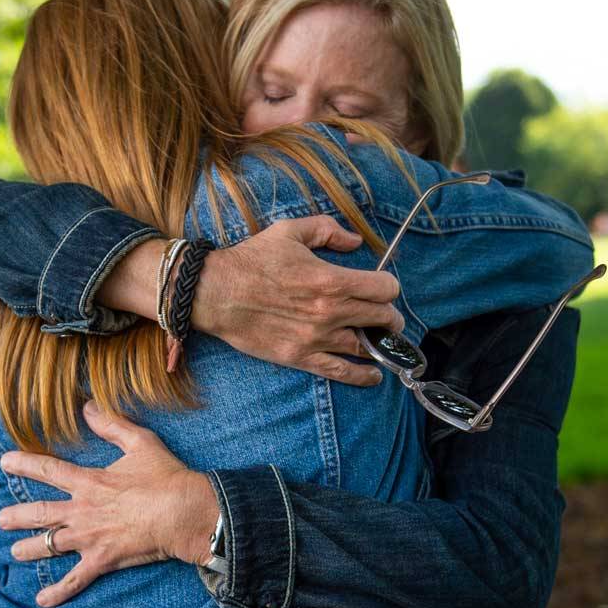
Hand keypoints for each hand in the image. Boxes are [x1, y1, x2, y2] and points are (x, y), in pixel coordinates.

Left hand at [0, 402, 219, 607]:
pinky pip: (75, 580)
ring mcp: (89, 538)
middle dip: (16, 516)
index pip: (48, 471)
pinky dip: (58, 592)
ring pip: (49, 545)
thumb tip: (87, 407)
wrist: (183, 512)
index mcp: (89, 482)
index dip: (24, 465)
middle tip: (1, 519)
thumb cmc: (166, 477)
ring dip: (28, 549)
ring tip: (13, 553)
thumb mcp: (140, 442)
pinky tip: (41, 601)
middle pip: (40, 513)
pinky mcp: (102, 560)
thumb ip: (111, 424)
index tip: (4, 462)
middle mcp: (82, 511)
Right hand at [195, 216, 403, 385]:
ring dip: (380, 343)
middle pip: (382, 318)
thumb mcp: (290, 231)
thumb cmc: (252, 260)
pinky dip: (363, 376)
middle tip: (387, 316)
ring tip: (382, 341)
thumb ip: (328, 231)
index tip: (384, 286)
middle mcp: (331, 312)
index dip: (389, 286)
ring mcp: (317, 338)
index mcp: (332, 280)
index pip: (384, 288)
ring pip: (367, 346)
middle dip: (389, 316)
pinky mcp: (301, 357)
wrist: (217, 292)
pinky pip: (342, 372)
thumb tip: (356, 241)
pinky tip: (374, 375)